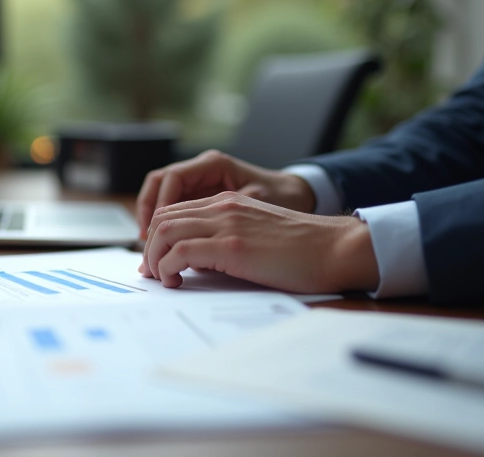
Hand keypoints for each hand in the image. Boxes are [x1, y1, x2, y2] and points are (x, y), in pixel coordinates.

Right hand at [136, 150, 316, 238]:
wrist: (303, 197)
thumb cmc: (285, 198)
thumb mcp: (258, 205)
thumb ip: (226, 218)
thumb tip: (199, 237)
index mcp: (213, 164)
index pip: (170, 179)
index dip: (157, 205)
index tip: (156, 232)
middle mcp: (203, 170)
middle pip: (158, 186)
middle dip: (148, 216)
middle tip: (146, 245)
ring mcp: (202, 184)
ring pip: (163, 199)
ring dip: (154, 223)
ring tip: (152, 250)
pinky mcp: (204, 200)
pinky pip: (176, 210)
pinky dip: (167, 228)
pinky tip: (167, 248)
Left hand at [138, 192, 378, 293]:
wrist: (334, 248)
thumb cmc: (303, 251)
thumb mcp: (255, 236)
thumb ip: (226, 239)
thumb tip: (195, 263)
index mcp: (229, 202)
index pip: (175, 211)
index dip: (157, 236)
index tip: (156, 260)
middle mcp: (223, 207)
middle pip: (163, 219)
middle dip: (149, 248)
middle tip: (151, 273)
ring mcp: (226, 224)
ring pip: (164, 232)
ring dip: (154, 258)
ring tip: (162, 279)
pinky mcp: (231, 246)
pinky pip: (180, 252)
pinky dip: (167, 268)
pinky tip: (175, 282)